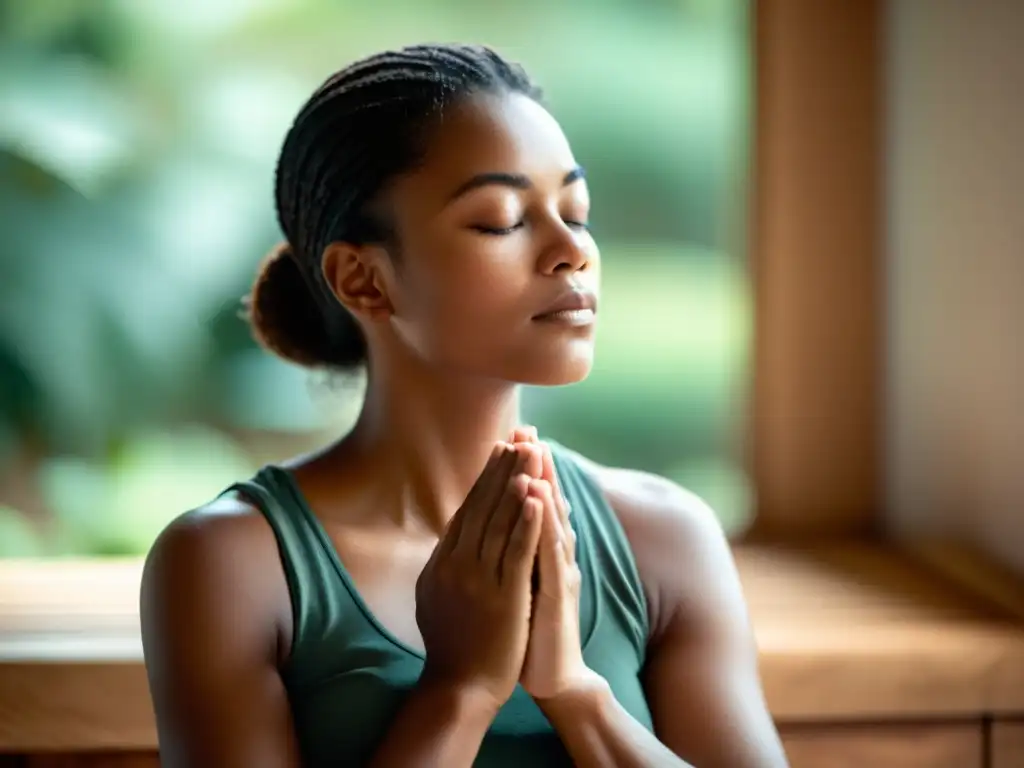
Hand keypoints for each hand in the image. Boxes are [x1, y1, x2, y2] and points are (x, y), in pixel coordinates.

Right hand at [414, 442, 543, 709]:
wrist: (459, 689)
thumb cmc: (452, 646)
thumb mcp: (436, 597)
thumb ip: (445, 565)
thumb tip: (451, 537)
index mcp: (444, 562)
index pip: (468, 509)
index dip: (486, 478)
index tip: (500, 450)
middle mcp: (458, 564)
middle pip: (483, 506)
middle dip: (503, 469)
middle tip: (518, 436)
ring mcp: (479, 580)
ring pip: (500, 522)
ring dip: (516, 484)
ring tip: (529, 453)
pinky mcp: (503, 597)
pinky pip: (516, 552)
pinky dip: (527, 521)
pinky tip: (536, 496)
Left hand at [508, 432, 598, 702]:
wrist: (552, 675)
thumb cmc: (529, 629)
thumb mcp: (517, 583)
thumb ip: (512, 553)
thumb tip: (495, 528)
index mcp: (539, 553)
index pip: (531, 503)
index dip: (523, 469)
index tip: (512, 435)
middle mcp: (553, 556)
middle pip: (545, 503)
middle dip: (535, 464)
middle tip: (527, 429)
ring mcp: (558, 573)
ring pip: (550, 521)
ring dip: (544, 483)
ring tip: (536, 450)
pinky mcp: (557, 594)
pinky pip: (550, 553)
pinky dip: (544, 523)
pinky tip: (540, 499)